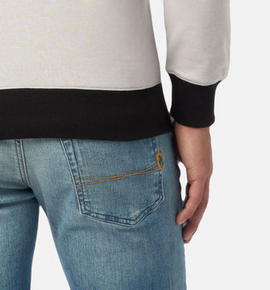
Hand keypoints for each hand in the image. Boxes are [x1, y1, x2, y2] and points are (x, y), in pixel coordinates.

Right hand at [171, 120, 212, 243]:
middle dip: (192, 222)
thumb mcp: (170, 148)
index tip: (179, 220)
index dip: (188, 208)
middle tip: (184, 236)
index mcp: (197, 168)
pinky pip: (196, 197)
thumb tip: (149, 163)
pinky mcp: (201, 173)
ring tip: (183, 235)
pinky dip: (188, 209)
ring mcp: (204, 174)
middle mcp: (204, 174)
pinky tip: (180, 219)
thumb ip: (165, 159)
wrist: (190, 116)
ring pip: (200, 205)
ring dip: (192, 221)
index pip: (195, 194)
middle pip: (200, 204)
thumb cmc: (180, 126)